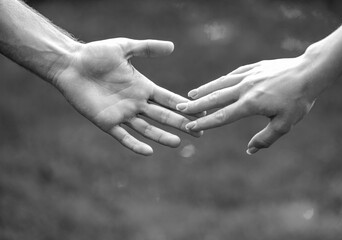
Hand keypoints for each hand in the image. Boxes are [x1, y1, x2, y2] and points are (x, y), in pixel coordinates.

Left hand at [52, 38, 201, 155]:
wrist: (70, 64)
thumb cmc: (95, 54)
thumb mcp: (125, 48)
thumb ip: (147, 48)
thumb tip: (172, 46)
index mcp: (143, 87)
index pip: (168, 99)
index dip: (184, 105)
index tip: (201, 111)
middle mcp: (136, 103)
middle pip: (163, 116)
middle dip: (180, 123)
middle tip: (198, 132)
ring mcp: (122, 114)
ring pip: (147, 129)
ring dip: (162, 136)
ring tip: (178, 142)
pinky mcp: (107, 122)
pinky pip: (123, 136)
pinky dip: (135, 145)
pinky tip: (148, 151)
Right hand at [176, 55, 324, 154]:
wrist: (309, 72)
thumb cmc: (299, 100)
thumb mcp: (285, 124)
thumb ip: (265, 138)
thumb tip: (249, 151)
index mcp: (250, 104)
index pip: (222, 116)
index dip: (204, 123)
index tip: (189, 126)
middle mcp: (245, 89)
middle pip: (215, 98)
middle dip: (196, 105)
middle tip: (179, 108)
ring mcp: (248, 76)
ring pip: (220, 84)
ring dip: (204, 90)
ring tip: (190, 95)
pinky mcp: (253, 68)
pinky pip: (232, 74)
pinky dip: (220, 80)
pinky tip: (214, 83)